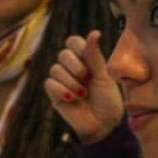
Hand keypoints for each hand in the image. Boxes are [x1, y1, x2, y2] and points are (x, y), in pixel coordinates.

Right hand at [44, 30, 123, 144]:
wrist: (103, 125)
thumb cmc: (108, 100)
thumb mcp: (103, 75)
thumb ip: (94, 55)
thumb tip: (94, 32)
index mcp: (85, 60)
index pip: (73, 42)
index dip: (79, 47)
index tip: (90, 60)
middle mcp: (72, 68)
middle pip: (63, 54)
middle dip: (76, 67)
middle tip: (87, 79)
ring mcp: (62, 81)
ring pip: (55, 69)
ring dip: (71, 82)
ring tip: (83, 94)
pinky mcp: (54, 94)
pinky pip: (49, 84)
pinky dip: (62, 90)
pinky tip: (72, 99)